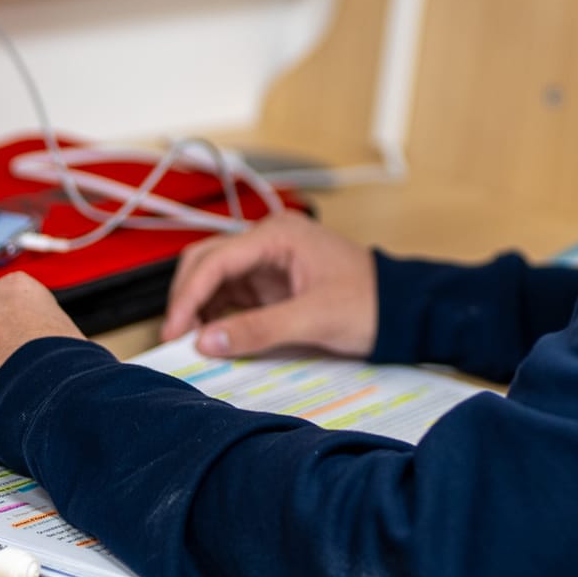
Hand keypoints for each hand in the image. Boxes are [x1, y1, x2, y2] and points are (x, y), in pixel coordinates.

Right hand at [161, 210, 376, 358]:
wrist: (403, 310)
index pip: (215, 260)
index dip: (187, 296)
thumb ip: (259, 330)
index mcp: (279, 234)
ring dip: (199, 308)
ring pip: (214, 278)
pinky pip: (232, 295)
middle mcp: (269, 240)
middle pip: (206, 262)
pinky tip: (213, 337)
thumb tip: (208, 342)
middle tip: (176, 338)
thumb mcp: (314, 318)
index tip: (174, 331)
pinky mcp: (272, 282)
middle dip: (186, 299)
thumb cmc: (371, 303)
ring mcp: (269, 260)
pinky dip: (217, 315)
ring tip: (192, 343)